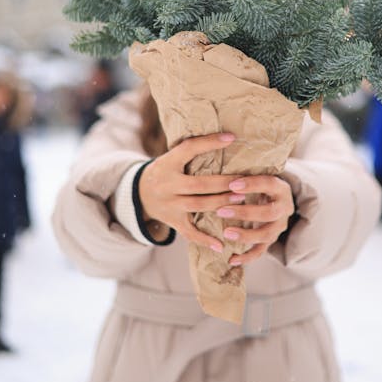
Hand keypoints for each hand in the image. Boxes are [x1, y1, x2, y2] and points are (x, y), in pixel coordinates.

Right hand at [138, 132, 243, 252]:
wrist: (138, 193)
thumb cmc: (165, 171)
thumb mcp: (171, 157)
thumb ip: (192, 150)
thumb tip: (226, 137)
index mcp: (168, 163)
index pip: (189, 149)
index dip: (209, 142)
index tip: (231, 137)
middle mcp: (167, 184)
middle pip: (199, 184)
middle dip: (223, 183)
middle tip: (244, 181)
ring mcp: (169, 205)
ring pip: (198, 205)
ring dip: (221, 203)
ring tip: (241, 199)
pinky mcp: (172, 221)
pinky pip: (189, 232)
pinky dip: (204, 240)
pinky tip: (221, 245)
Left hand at [216, 175, 294, 265]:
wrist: (273, 197)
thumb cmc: (257, 183)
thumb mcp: (256, 174)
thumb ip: (243, 173)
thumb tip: (220, 168)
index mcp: (281, 188)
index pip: (269, 184)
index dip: (252, 185)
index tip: (231, 185)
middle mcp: (284, 208)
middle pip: (269, 213)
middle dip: (245, 213)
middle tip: (221, 211)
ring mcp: (279, 226)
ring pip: (267, 234)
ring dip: (246, 235)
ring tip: (225, 233)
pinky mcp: (272, 240)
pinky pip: (261, 251)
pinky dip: (247, 257)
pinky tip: (232, 259)